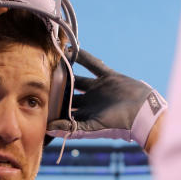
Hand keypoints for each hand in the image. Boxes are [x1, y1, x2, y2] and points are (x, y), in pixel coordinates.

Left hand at [47, 50, 167, 151]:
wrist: (143, 113)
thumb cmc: (118, 125)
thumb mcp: (92, 127)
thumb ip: (71, 128)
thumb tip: (48, 129)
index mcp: (85, 116)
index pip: (64, 111)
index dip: (52, 106)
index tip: (37, 98)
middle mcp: (90, 102)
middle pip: (69, 93)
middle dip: (57, 87)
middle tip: (41, 77)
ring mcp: (99, 89)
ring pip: (79, 78)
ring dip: (68, 71)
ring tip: (54, 62)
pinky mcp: (109, 77)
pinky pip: (94, 65)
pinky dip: (84, 58)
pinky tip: (71, 50)